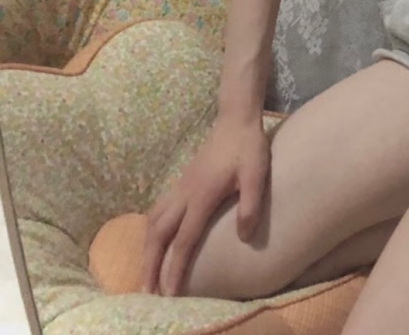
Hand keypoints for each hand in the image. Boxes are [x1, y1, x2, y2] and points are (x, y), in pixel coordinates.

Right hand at [140, 114, 270, 296]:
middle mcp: (184, 194)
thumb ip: (251, 205)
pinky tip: (154, 238)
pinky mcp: (182, 182)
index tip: (168, 294)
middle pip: (158, 235)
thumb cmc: (248, 148)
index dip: (174, 269)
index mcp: (201, 196)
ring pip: (153, 222)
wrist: (235, 120)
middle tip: (146, 292)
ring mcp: (180, 186)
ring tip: (146, 271)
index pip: (183, 240)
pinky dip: (151, 230)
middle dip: (150, 265)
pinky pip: (158, 210)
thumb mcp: (257, 174)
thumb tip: (244, 237)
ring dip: (147, 248)